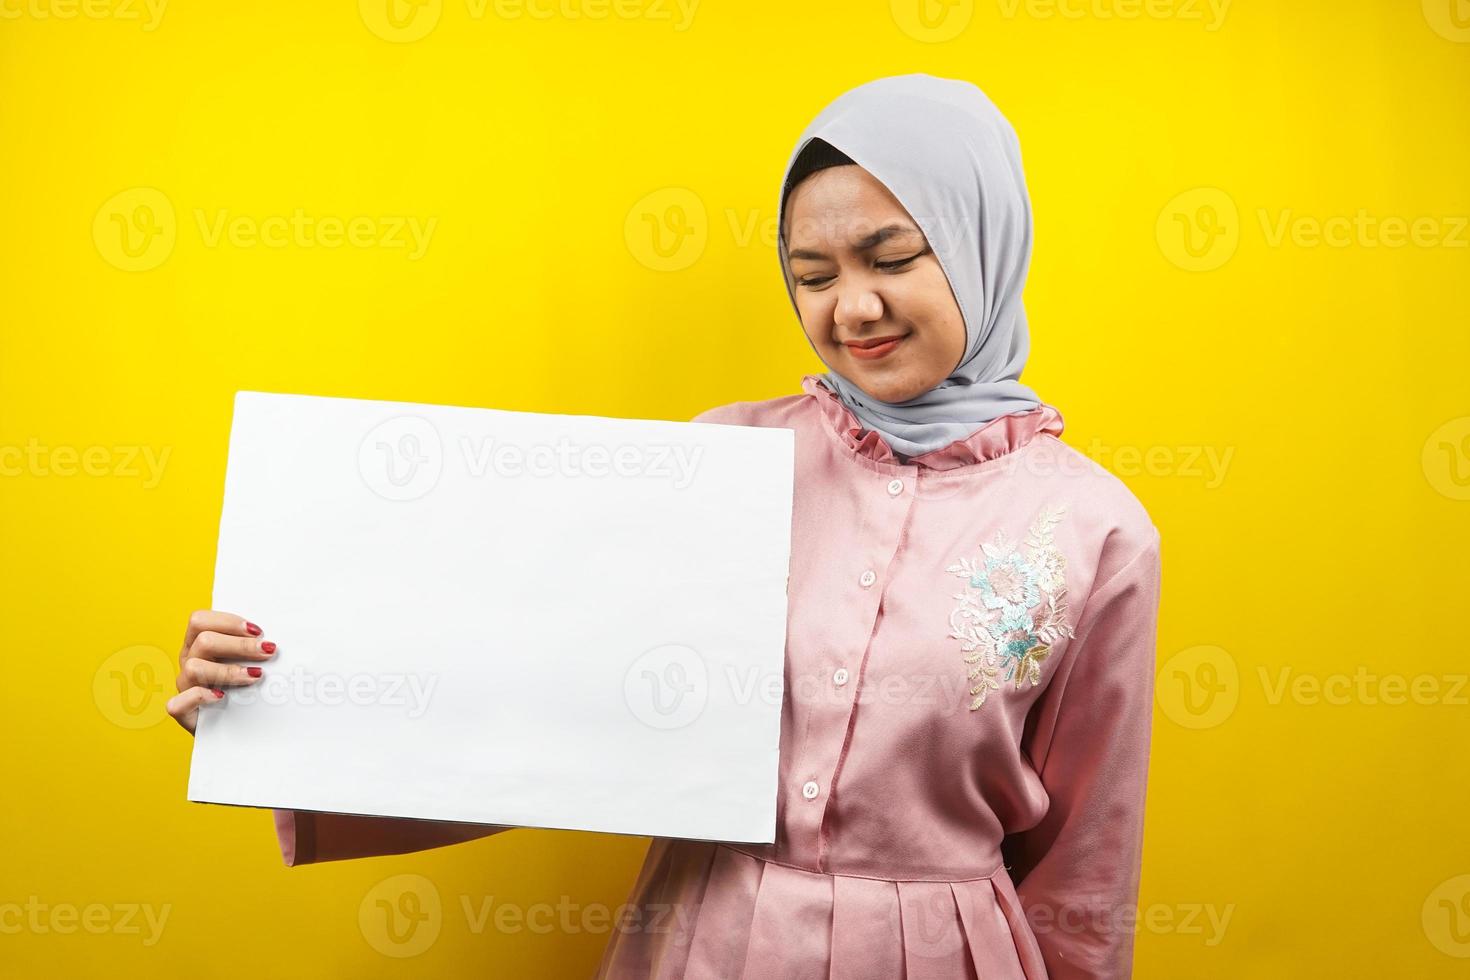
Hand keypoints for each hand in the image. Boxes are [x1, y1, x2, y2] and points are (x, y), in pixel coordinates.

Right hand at [166, 610, 276, 733]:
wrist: (234, 724)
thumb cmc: (243, 687)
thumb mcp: (246, 660)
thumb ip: (252, 646)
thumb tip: (273, 640)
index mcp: (198, 643)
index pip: (200, 620)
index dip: (229, 622)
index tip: (259, 632)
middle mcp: (188, 660)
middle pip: (203, 641)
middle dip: (240, 645)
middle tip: (268, 651)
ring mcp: (184, 686)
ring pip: (194, 668)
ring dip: (228, 671)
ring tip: (255, 676)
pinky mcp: (182, 712)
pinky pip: (178, 702)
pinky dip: (200, 697)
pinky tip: (221, 697)